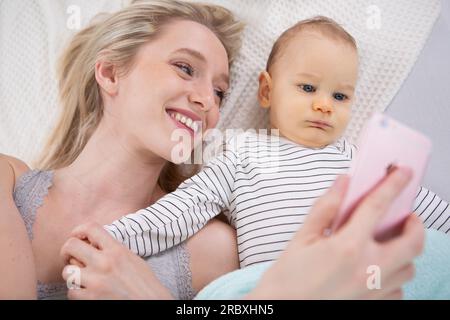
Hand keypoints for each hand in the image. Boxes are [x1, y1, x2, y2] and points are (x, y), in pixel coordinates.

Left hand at [60, 222, 172, 298]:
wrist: (151, 301)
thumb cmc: (144, 282)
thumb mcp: (132, 258)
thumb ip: (113, 249)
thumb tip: (94, 244)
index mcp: (116, 250)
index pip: (90, 227)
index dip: (79, 230)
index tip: (78, 237)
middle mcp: (104, 263)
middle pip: (71, 246)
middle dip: (67, 251)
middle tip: (71, 257)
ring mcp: (96, 281)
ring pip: (67, 271)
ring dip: (72, 274)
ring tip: (82, 277)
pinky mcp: (91, 298)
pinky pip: (71, 291)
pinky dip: (77, 292)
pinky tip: (87, 291)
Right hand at [248, 168, 424, 299]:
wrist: (282, 309)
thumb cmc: (287, 278)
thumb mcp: (302, 238)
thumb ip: (325, 208)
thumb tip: (342, 183)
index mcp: (347, 246)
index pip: (378, 206)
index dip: (393, 185)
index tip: (404, 173)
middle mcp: (368, 269)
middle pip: (411, 242)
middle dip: (416, 224)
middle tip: (408, 216)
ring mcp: (373, 290)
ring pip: (408, 268)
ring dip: (406, 252)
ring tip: (391, 243)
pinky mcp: (372, 304)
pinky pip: (399, 289)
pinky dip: (395, 276)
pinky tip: (378, 269)